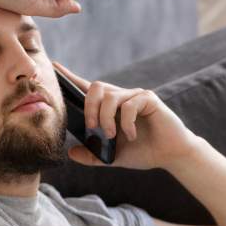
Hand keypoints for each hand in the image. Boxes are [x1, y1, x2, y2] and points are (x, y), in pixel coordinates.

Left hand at [54, 62, 201, 170]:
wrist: (170, 155)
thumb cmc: (144, 152)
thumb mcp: (113, 158)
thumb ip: (93, 155)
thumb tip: (71, 153)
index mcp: (110, 108)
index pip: (88, 88)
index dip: (71, 77)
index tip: (55, 67)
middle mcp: (122, 97)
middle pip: (96, 87)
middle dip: (89, 107)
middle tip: (92, 127)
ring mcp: (135, 96)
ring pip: (110, 96)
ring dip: (106, 118)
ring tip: (111, 135)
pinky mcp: (149, 99)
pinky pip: (130, 104)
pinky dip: (126, 122)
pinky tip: (132, 136)